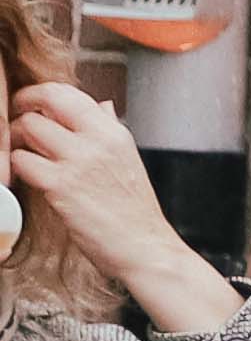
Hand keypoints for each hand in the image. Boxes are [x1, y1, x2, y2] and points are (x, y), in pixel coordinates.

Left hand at [5, 84, 224, 336]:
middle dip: (20, 109)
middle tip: (15, 123)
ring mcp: (79, 162)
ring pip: (27, 128)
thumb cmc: (134, 212)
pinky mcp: (60, 186)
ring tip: (23, 155)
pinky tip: (28, 178)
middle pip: (44, 102)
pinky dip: (18, 167)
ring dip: (16, 140)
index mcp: (114, 132)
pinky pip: (21, 161)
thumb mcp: (128, 160)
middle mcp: (98, 141)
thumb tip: (101, 105)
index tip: (29, 105)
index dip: (39, 94)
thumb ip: (110, 130)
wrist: (146, 248)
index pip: (68, 92)